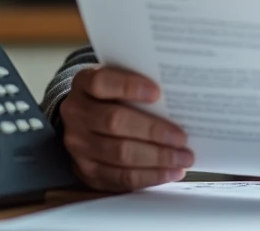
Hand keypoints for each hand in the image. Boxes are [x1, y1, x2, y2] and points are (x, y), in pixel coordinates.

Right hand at [59, 66, 193, 191]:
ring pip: (119, 153)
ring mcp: (78, 145)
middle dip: (153, 131)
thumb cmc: (114, 97)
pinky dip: (150, 176)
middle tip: (181, 138)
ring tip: (183, 158)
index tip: (157, 93)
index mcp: (83, 83)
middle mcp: (76, 113)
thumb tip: (177, 98)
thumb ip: (139, 85)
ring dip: (157, 158)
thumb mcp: (118, 81)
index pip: (101, 82)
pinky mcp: (87, 171)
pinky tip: (170, 172)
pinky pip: (121, 177)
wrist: (85, 122)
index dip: (129, 86)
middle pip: (114, 122)